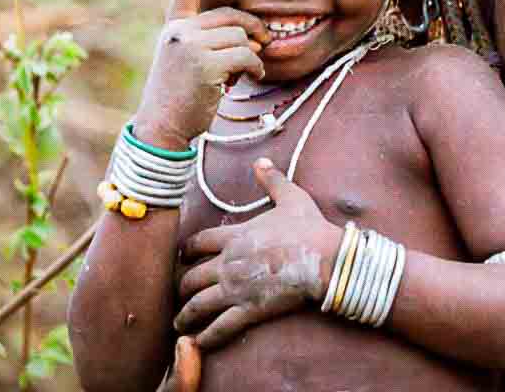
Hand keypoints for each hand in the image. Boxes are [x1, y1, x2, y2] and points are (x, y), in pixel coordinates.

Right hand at [134, 0, 270, 146]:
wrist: (162, 127)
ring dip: (252, 57)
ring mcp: (190, 46)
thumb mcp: (187, 63)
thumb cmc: (181, 98)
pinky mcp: (204, 64)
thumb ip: (209, 43)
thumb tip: (252, 38)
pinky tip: (247, 80)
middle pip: (231, 17)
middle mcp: (180, 32)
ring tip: (242, 75)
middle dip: (252, 31)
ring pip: (241, 38)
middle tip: (261, 48)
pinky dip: (254, 68)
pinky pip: (246, 56)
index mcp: (174, 29)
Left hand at [173, 159, 342, 349]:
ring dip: (185, 315)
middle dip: (181, 286)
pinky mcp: (249, 310)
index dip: (185, 251)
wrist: (326, 258)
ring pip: (198, 305)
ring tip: (179, 323)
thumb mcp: (291, 198)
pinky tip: (199, 342)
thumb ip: (272, 180)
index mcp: (234, 237)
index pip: (196, 243)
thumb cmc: (309, 228)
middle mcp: (228, 263)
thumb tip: (261, 161)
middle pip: (190, 277)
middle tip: (177, 293)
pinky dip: (207, 337)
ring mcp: (236, 289)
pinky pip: (221, 327)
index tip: (181, 257)